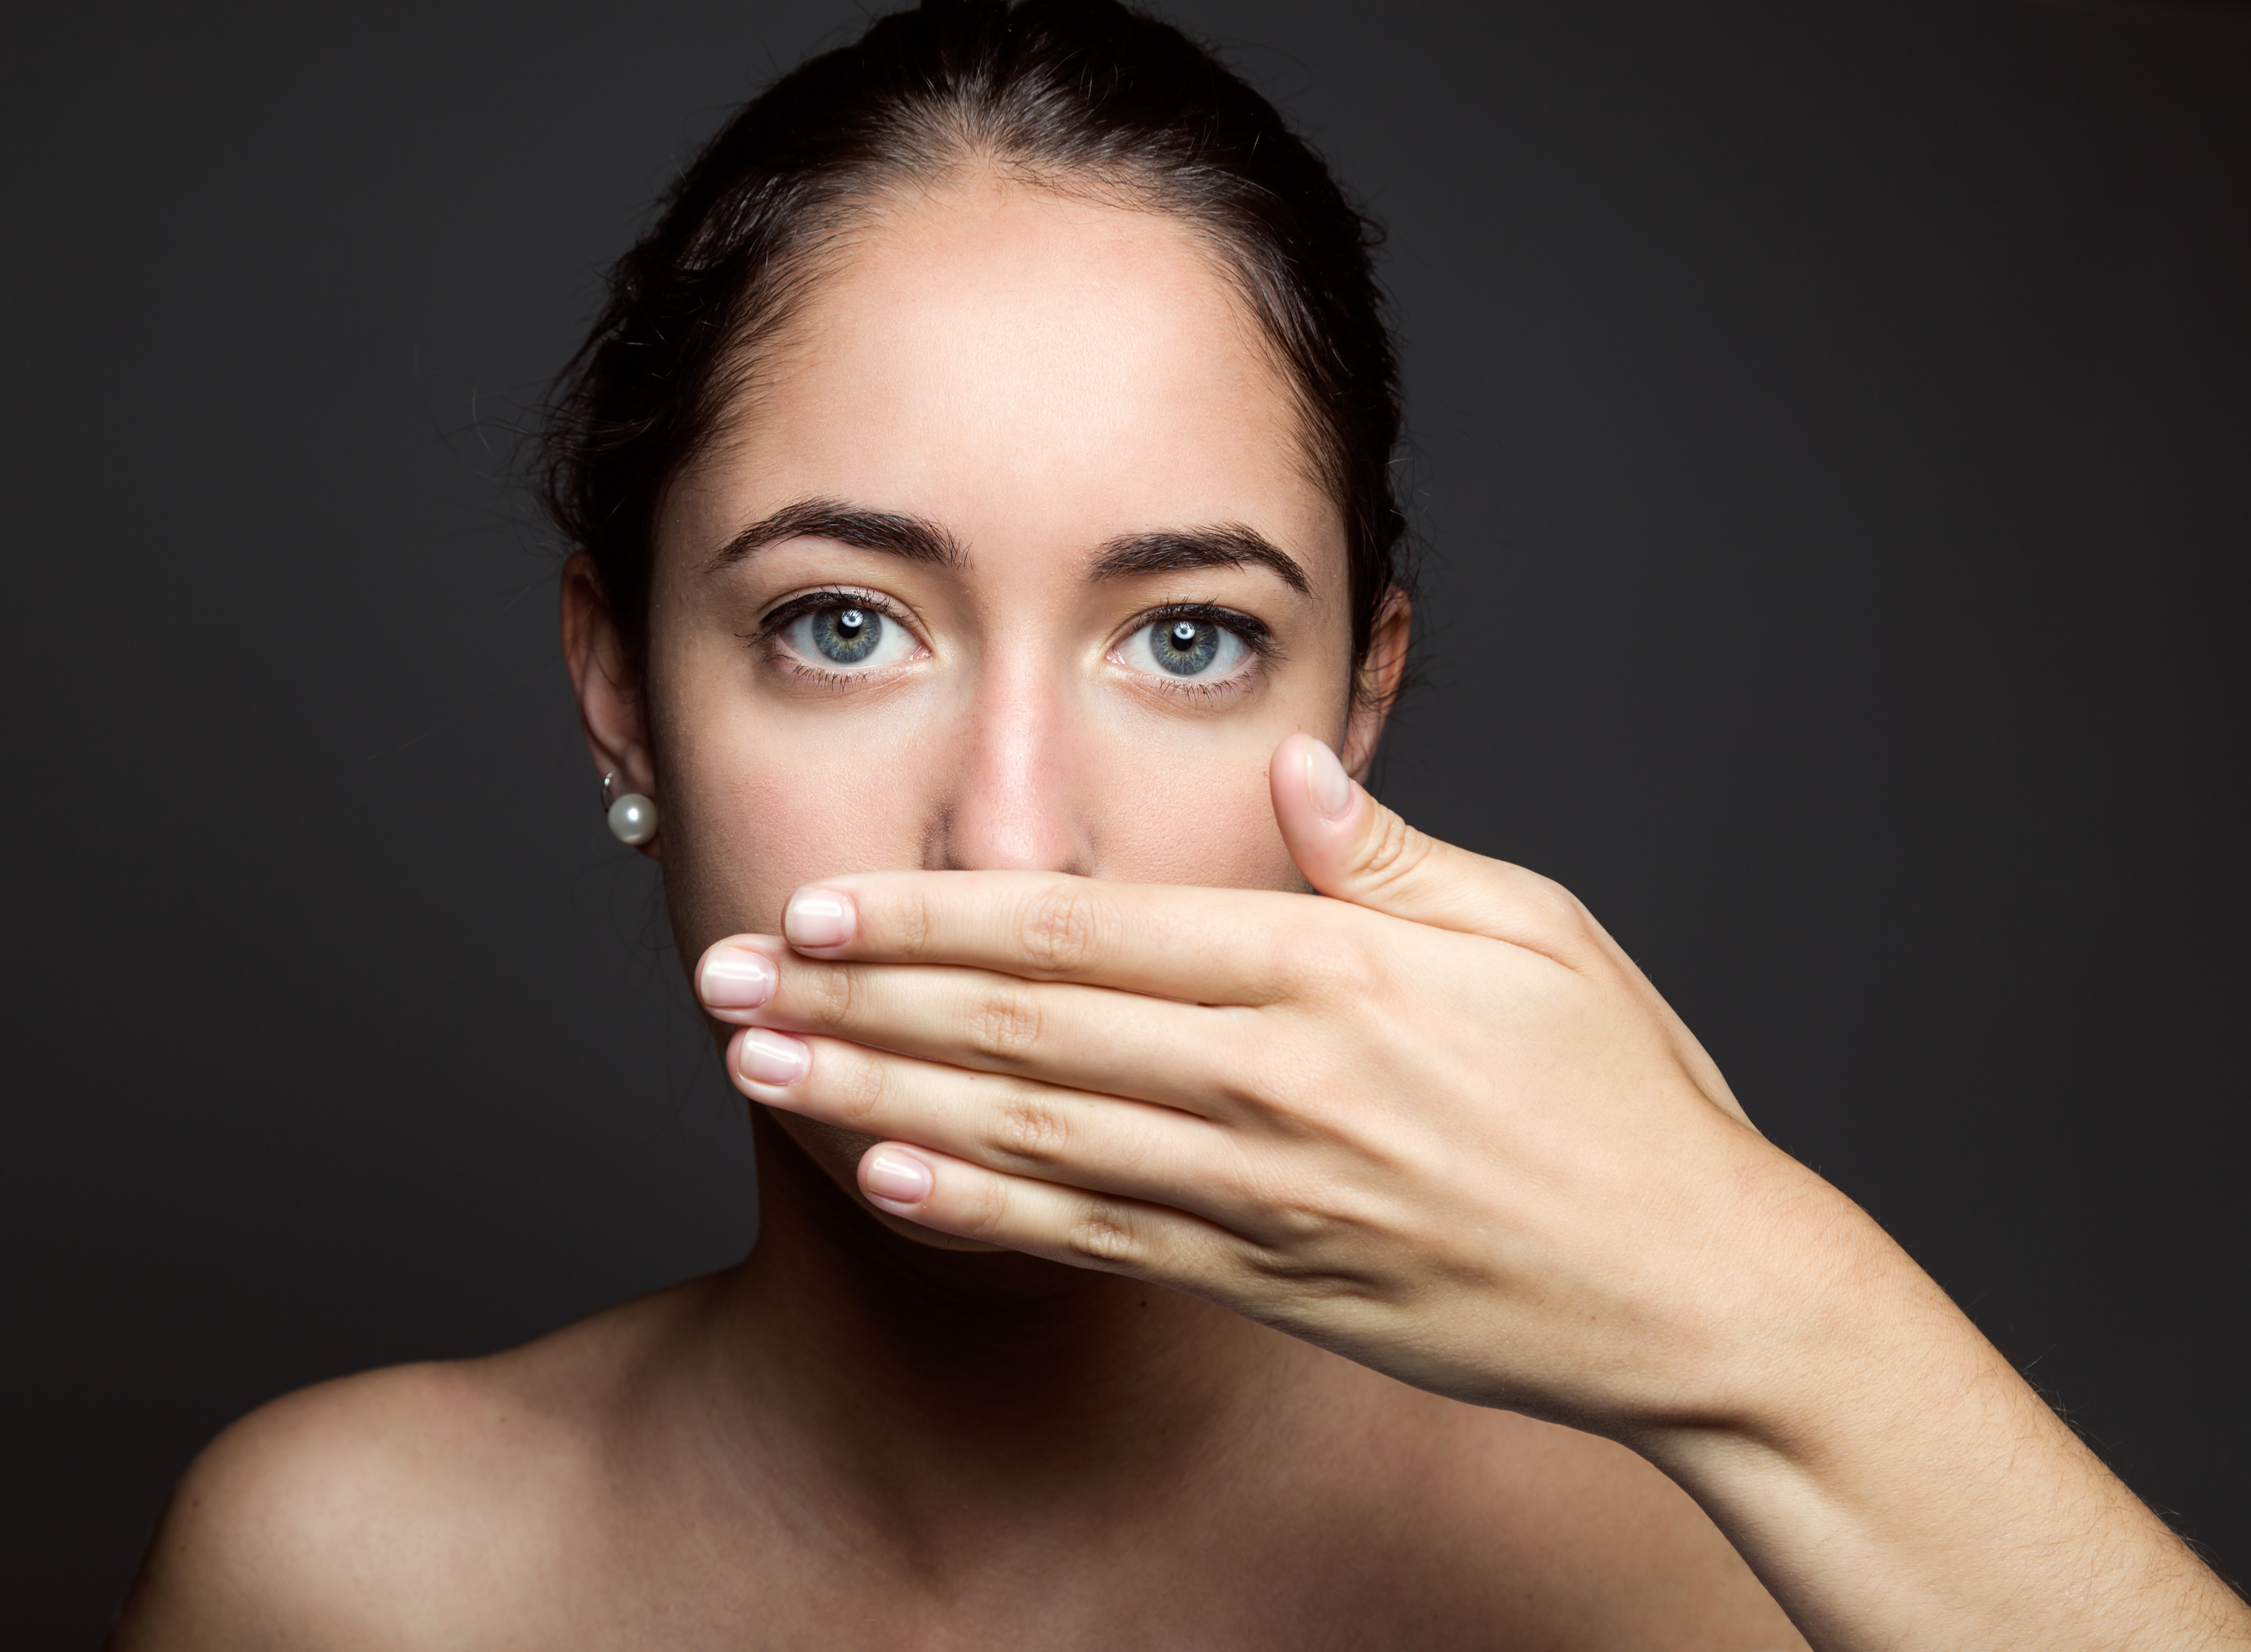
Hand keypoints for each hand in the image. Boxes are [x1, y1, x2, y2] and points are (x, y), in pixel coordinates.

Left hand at [694, 733, 1860, 1433]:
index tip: (820, 899)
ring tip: (756, 1069)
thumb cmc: (1626, 1098)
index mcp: (1334, 969)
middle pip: (1026, 1026)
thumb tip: (1287, 767)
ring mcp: (1269, 1192)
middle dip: (861, 998)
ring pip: (1033, 1133)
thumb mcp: (1538, 934)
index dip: (938, 911)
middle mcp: (1279, 1080)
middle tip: (722, 979)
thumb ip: (1391, 855)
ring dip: (880, 1096)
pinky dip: (986, 1210)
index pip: (1090, 929)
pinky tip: (885, 1181)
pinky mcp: (1273, 1280)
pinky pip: (1100, 1240)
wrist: (1700, 1291)